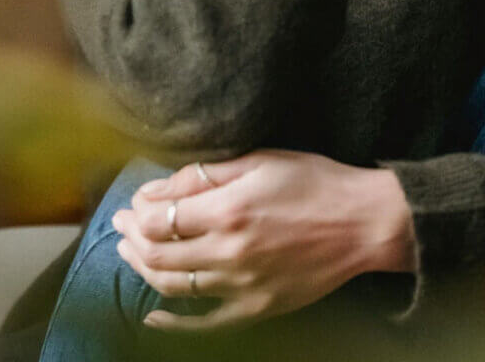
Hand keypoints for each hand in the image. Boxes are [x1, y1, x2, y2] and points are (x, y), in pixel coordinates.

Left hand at [111, 148, 416, 332]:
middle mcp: (229, 251)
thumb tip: (159, 186)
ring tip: (131, 253)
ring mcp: (241, 285)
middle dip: (132, 237)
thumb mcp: (263, 160)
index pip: (160, 218)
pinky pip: (203, 323)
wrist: (363, 222)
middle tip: (122, 223)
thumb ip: (208, 174)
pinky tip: (151, 314)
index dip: (139, 210)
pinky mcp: (256, 308)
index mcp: (229, 210)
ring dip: (143, 269)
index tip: (133, 201)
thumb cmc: (317, 182)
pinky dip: (172, 323)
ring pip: (172, 286)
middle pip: (158, 254)